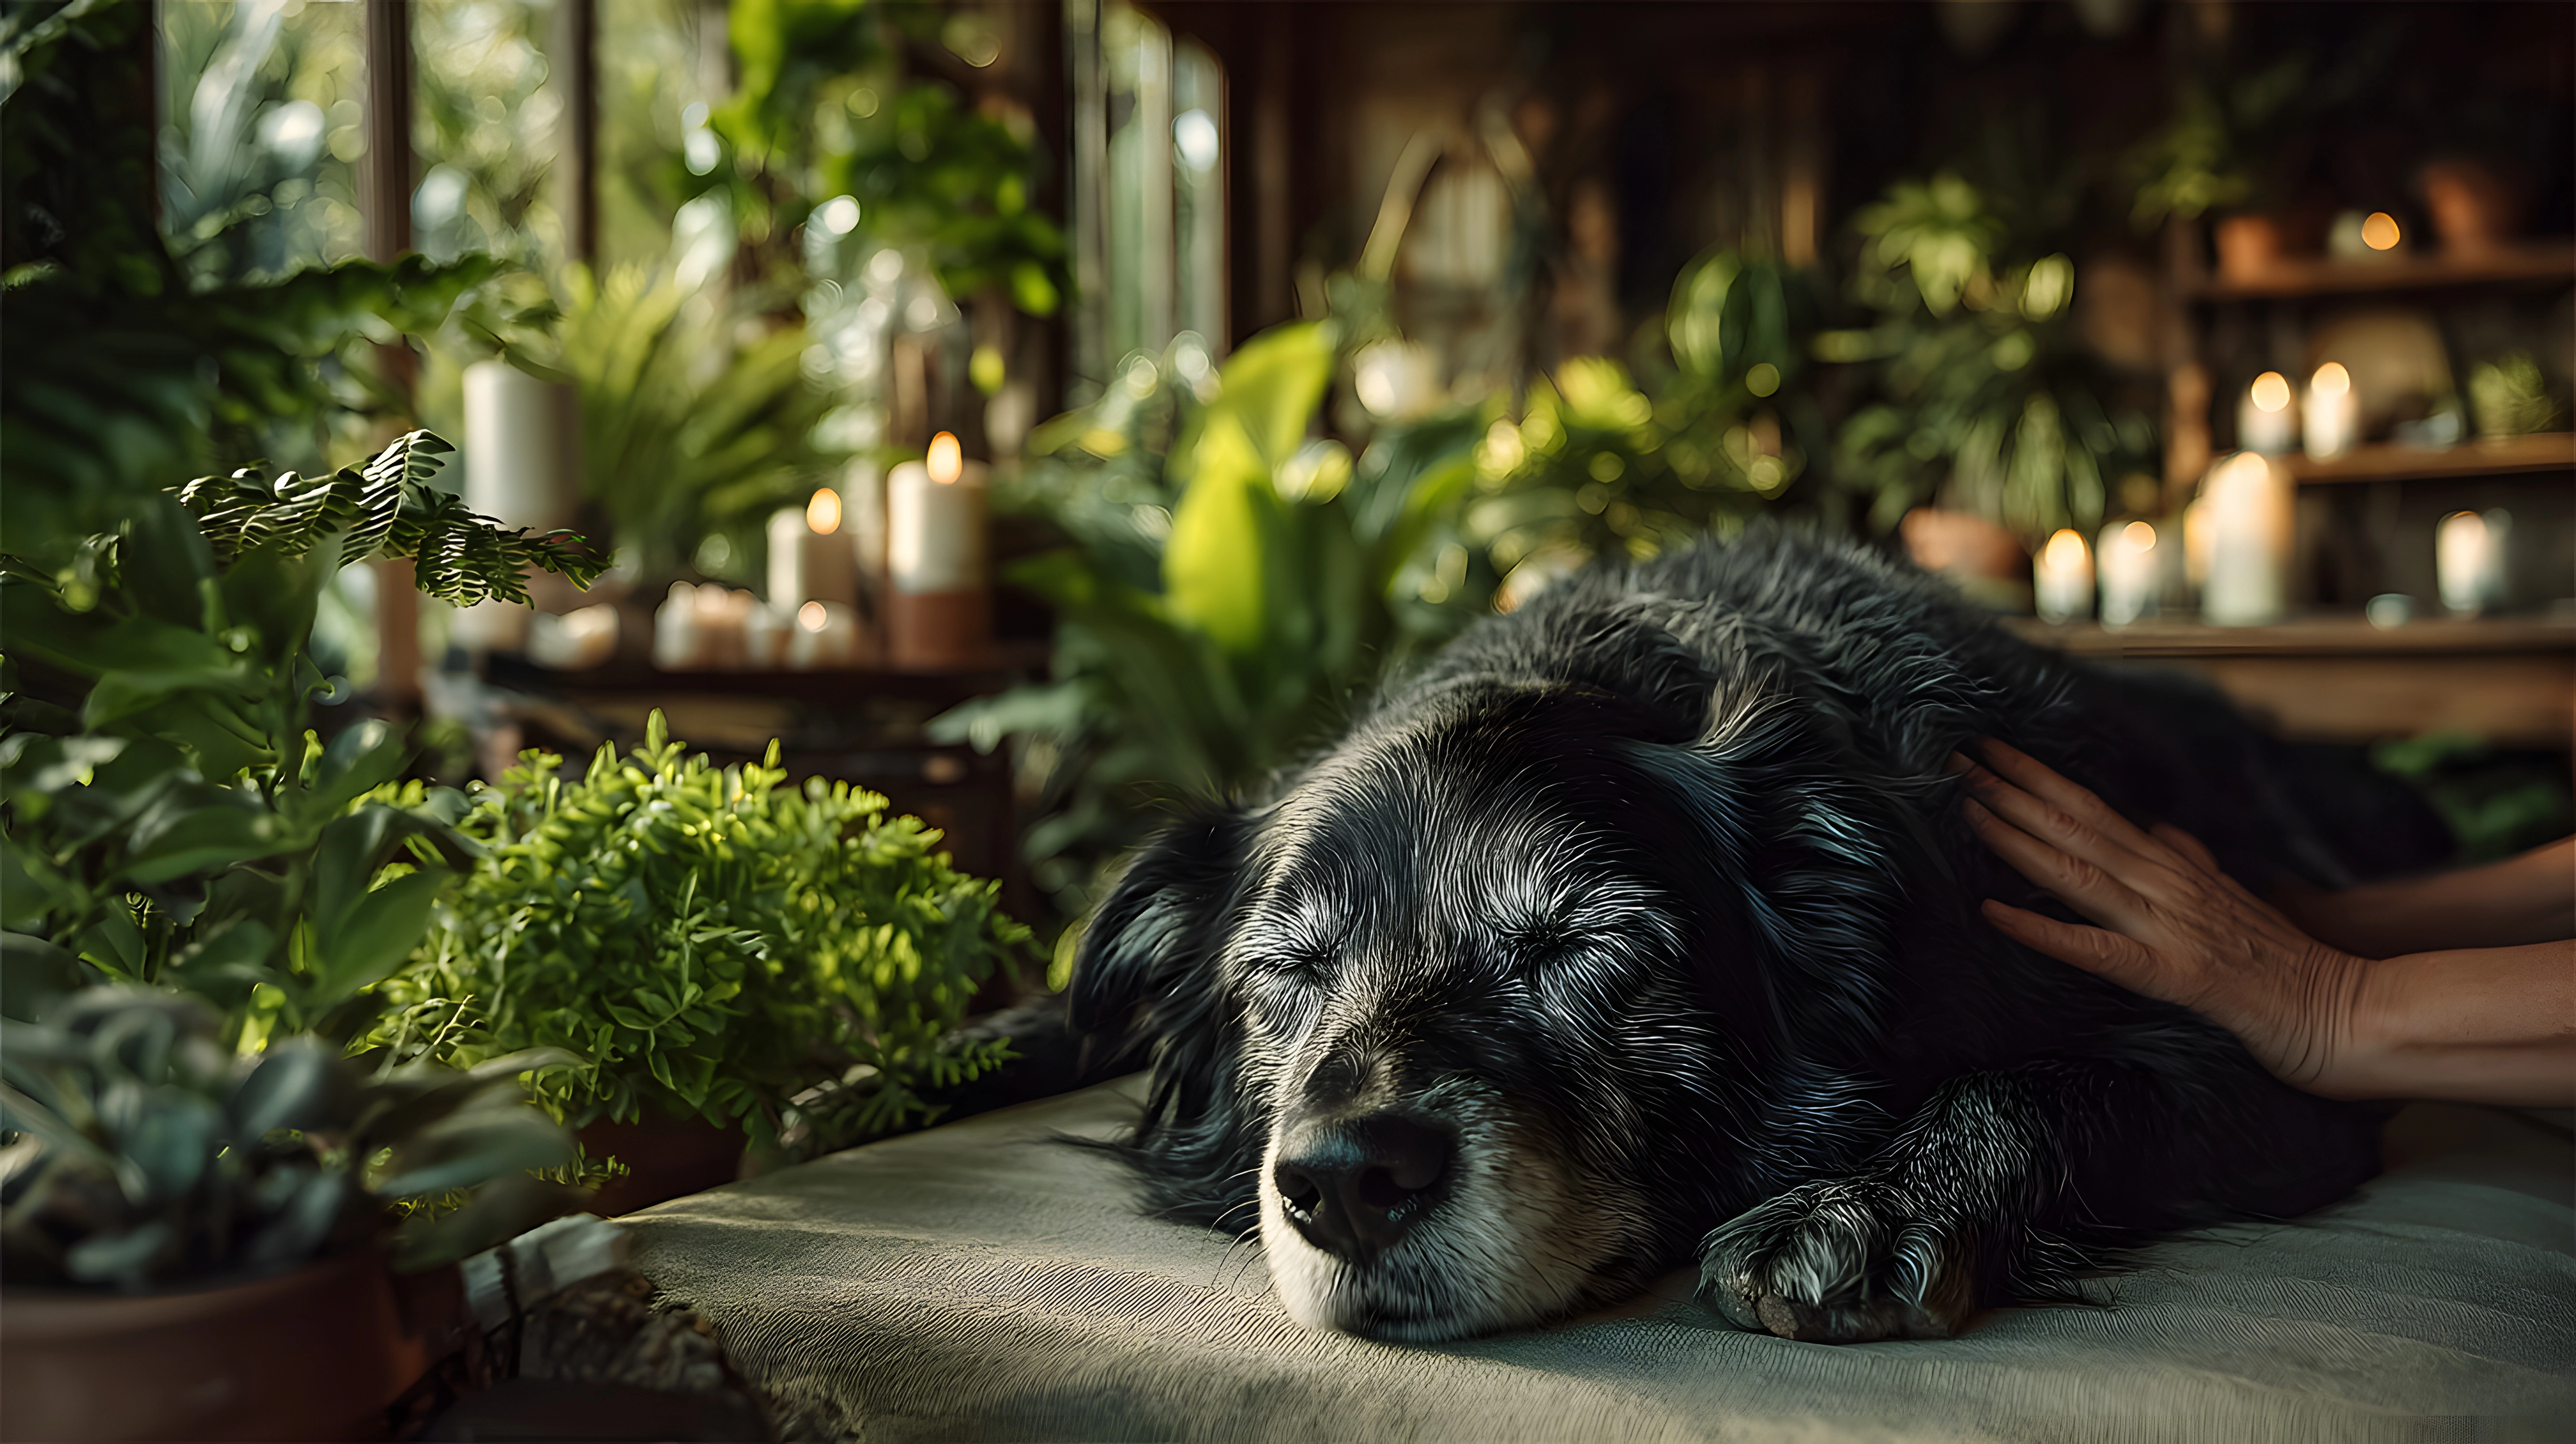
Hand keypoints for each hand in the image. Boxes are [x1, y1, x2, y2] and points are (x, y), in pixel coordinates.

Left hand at [1954, 740, 2368, 1095]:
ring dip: (2018, 839)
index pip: (2096, 812)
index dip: (2042, 780)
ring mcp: (2171, 927)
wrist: (2350, 1013)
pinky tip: (1994, 914)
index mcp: (2176, 870)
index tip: (1992, 752)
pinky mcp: (2177, 976)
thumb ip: (2195, 867)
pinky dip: (2043, 931)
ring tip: (1967, 808)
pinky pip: (2097, 952)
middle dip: (2015, 791)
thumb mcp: (2236, 903)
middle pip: (2079, 828)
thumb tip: (2161, 833)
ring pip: (2081, 872)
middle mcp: (2168, 886)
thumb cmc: (2289, 967)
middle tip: (1956, 757)